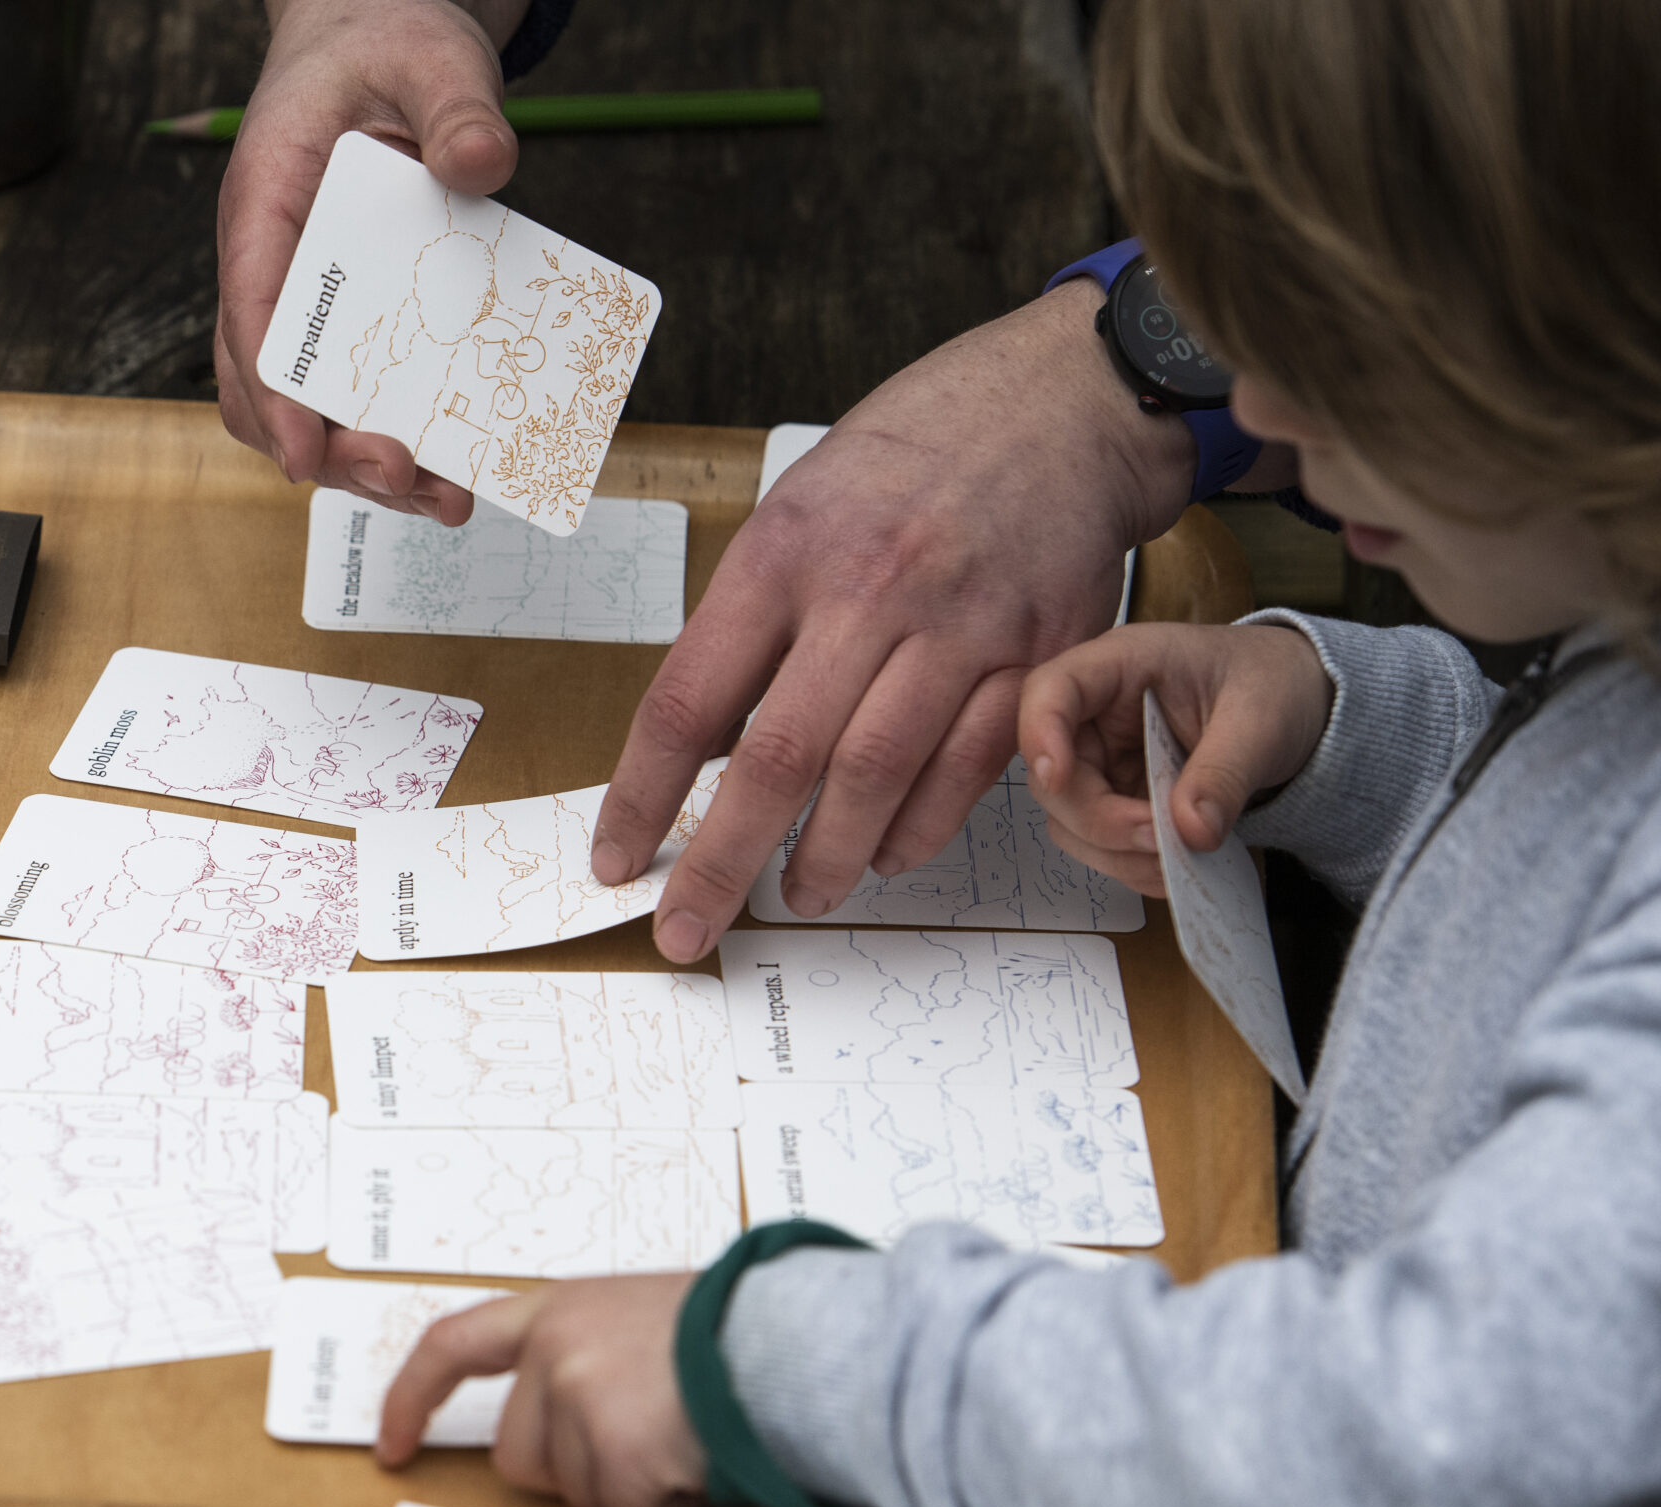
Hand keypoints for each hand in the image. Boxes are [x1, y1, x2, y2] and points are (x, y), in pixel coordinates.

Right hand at [215, 0, 530, 523]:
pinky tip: (450, 461)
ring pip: (304, 407)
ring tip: (444, 496)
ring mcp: (308, 297)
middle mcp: (272, 264)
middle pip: (266, 386)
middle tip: (408, 476)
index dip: (274, 391)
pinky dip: (391, 436)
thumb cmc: (385, 42)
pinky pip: (350, 391)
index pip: (253, 310)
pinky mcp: (350, 313)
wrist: (378, 34)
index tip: (308, 453)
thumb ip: (457, 104)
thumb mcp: (431, 55)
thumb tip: (483, 161)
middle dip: (329, 449)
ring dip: (362, 465)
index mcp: (267, 202)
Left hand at [376, 1274, 706, 1506]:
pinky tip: (694, 1457)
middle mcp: (555, 1351)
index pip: (453, 1346)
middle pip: (518, 1454)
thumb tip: (559, 1418)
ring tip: (679, 1434)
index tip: (392, 1442)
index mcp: (556, 1309)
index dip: (412, 1398)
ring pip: (572, 1491)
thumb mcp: (639, 1314)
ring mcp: (578, 1400)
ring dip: (625, 1484)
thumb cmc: (731, 1327)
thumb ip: (586, 1351)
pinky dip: (661, 1502)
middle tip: (644, 1434)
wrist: (788, 1339)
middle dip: (573, 1468)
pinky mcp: (611, 1450)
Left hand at [590, 282, 1200, 962]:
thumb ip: (751, 620)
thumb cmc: (915, 457)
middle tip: (686, 929)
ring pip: (874, 776)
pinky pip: (967, 770)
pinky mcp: (1036, 655)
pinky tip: (887, 854)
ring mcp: (959, 625)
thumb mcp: (800, 507)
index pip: (686, 698)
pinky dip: (918, 829)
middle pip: (776, 757)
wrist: (1062, 404)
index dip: (641, 793)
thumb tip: (700, 743)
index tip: (616, 856)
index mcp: (784, 552)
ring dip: (827, 859)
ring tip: (797, 896)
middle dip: (720, 862)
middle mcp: (868, 589)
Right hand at [1017, 622, 1333, 894]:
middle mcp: (1096, 715)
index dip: (1039, 734)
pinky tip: (1176, 869)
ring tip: (1179, 864)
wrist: (1297, 705)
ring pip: (1069, 820)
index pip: (1051, 690)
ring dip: (1116, 853)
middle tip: (1162, 841)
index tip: (1056, 777)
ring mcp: (1102, 761)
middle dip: (1100, 820)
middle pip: (1054, 775)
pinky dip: (1133, 865)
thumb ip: (1225, 773)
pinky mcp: (1117, 800)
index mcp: (1121, 665)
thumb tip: (1192, 833)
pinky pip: (1102, 845)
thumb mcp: (1262, 721)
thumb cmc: (1272, 687)